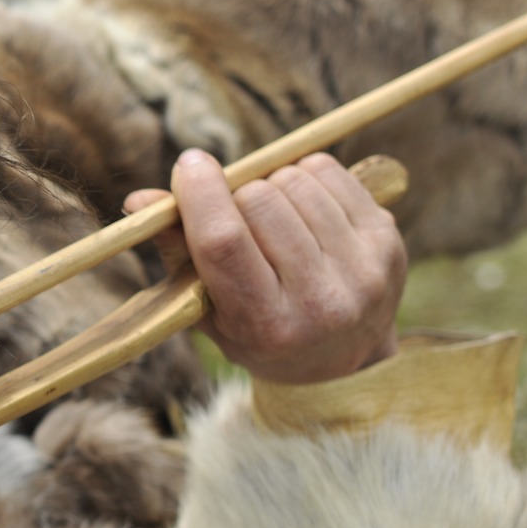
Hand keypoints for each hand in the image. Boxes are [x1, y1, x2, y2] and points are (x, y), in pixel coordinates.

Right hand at [124, 150, 404, 384]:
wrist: (343, 362)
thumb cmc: (258, 331)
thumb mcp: (209, 310)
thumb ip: (177, 254)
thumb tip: (139, 199)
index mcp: (266, 325)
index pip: (225, 241)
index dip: (201, 194)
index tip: (189, 165)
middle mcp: (320, 302)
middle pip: (259, 202)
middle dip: (237, 195)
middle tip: (235, 213)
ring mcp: (362, 270)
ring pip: (294, 181)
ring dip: (272, 185)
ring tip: (271, 217)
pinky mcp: (387, 240)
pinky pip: (330, 172)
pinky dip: (305, 176)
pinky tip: (302, 208)